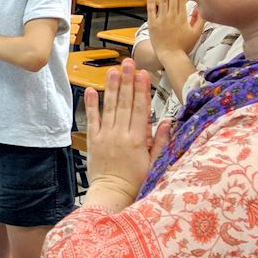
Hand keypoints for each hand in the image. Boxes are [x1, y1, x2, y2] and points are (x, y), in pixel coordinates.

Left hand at [83, 59, 171, 208]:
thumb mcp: (155, 163)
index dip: (142, 90)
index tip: (143, 74)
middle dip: (127, 81)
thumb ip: (160, 141)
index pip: (140, 109)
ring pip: (109, 107)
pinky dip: (91, 105)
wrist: (112, 194)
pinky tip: (91, 90)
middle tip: (128, 63)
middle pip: (125, 103)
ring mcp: (105, 136)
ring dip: (111, 87)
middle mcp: (120, 134)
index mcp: (137, 139)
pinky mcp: (93, 140)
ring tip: (113, 70)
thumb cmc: (135, 181)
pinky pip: (92, 119)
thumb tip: (166, 121)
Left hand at [146, 0, 202, 62]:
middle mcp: (171, 17)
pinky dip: (150, 1)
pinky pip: (151, 11)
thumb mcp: (197, 32)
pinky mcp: (152, 24)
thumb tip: (200, 6)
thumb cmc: (184, 46)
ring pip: (162, 1)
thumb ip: (200, 18)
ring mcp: (161, 20)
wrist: (170, 56)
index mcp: (182, 17)